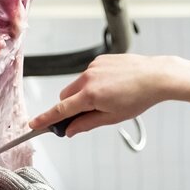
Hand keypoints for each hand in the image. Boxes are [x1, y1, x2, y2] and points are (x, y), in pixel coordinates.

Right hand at [29, 54, 182, 135]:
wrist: (156, 76)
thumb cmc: (139, 98)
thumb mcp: (112, 118)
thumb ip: (87, 124)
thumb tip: (70, 130)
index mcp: (90, 96)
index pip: (61, 110)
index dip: (46, 119)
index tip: (33, 124)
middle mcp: (88, 78)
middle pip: (65, 96)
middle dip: (69, 107)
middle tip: (85, 116)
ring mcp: (93, 67)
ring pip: (77, 85)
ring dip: (83, 95)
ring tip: (109, 98)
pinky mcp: (100, 59)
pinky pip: (89, 74)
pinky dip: (93, 83)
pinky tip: (113, 86)